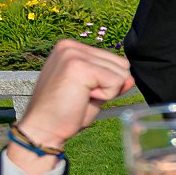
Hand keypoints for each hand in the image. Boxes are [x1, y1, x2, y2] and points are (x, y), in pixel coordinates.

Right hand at [14, 39, 133, 158]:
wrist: (44, 129)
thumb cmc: (66, 113)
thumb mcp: (95, 93)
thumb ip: (112, 82)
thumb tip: (131, 78)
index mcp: (71, 47)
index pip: (115, 60)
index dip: (108, 83)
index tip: (83, 92)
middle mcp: (70, 46)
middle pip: (121, 64)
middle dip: (110, 86)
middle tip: (82, 96)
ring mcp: (74, 54)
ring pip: (121, 73)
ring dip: (106, 91)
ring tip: (80, 96)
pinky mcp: (79, 66)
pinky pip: (116, 81)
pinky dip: (105, 96)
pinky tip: (82, 98)